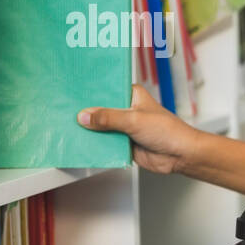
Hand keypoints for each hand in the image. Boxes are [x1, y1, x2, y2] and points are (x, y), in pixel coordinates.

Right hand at [78, 83, 200, 174]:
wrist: (181, 155)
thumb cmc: (168, 131)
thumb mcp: (134, 120)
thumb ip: (108, 118)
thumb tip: (83, 116)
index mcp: (132, 95)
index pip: (106, 89)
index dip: (90, 91)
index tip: (71, 91)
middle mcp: (127, 110)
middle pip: (100, 109)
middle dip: (86, 113)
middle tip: (63, 110)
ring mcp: (124, 127)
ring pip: (101, 127)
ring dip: (89, 130)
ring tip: (66, 127)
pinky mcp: (124, 143)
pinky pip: (105, 143)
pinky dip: (95, 144)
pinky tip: (80, 143)